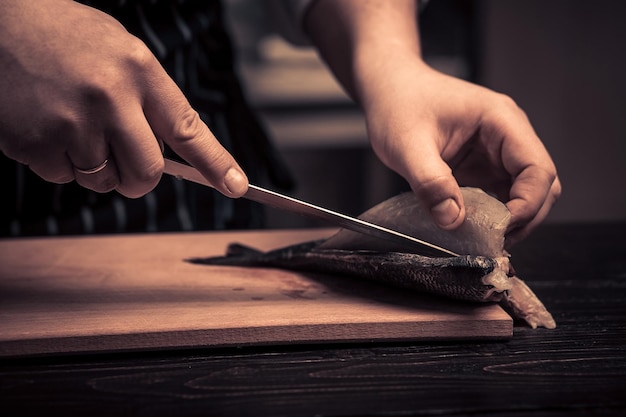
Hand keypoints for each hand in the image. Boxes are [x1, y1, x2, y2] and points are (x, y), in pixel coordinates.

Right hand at [0, 0, 247, 197]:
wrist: (0, 20)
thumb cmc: (67, 37)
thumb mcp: (123, 52)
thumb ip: (150, 98)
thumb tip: (173, 149)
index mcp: (138, 72)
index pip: (187, 130)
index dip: (216, 164)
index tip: (236, 187)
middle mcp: (108, 98)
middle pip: (145, 172)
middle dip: (139, 177)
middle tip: (125, 159)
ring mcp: (69, 123)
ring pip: (103, 181)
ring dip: (96, 166)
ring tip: (75, 123)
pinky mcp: (33, 142)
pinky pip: (62, 177)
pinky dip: (59, 162)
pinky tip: (48, 126)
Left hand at [359, 59, 560, 245]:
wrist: (389, 89)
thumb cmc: (398, 104)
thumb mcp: (407, 145)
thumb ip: (430, 182)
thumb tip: (453, 220)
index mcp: (501, 121)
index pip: (537, 169)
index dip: (527, 205)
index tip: (500, 230)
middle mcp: (507, 136)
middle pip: (541, 185)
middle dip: (524, 217)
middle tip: (494, 242)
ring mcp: (496, 152)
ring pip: (523, 193)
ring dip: (510, 220)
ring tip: (484, 240)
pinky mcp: (481, 166)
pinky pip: (499, 195)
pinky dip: (491, 215)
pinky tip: (473, 229)